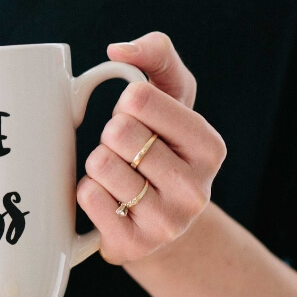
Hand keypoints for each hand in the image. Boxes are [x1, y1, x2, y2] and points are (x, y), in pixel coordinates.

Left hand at [77, 32, 226, 265]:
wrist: (159, 221)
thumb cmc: (161, 145)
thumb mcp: (171, 96)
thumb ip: (156, 55)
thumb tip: (118, 50)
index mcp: (210, 146)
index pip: (138, 98)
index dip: (126, 104)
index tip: (139, 120)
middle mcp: (196, 189)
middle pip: (117, 132)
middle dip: (111, 135)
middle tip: (127, 152)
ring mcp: (167, 223)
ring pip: (99, 165)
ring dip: (98, 165)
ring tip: (119, 177)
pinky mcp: (134, 246)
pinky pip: (87, 196)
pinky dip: (87, 191)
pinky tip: (109, 200)